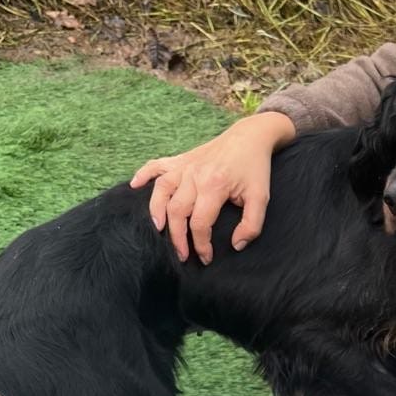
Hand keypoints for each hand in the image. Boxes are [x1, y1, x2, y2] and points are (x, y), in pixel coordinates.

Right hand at [129, 110, 295, 263]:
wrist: (249, 137)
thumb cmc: (255, 169)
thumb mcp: (261, 198)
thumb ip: (252, 224)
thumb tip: (237, 245)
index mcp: (214, 186)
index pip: (200, 223)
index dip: (201, 245)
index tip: (206, 258)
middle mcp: (194, 176)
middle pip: (177, 211)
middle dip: (177, 237)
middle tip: (182, 254)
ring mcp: (185, 166)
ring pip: (161, 190)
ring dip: (156, 211)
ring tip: (158, 229)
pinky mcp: (180, 159)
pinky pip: (156, 165)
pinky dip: (143, 174)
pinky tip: (134, 186)